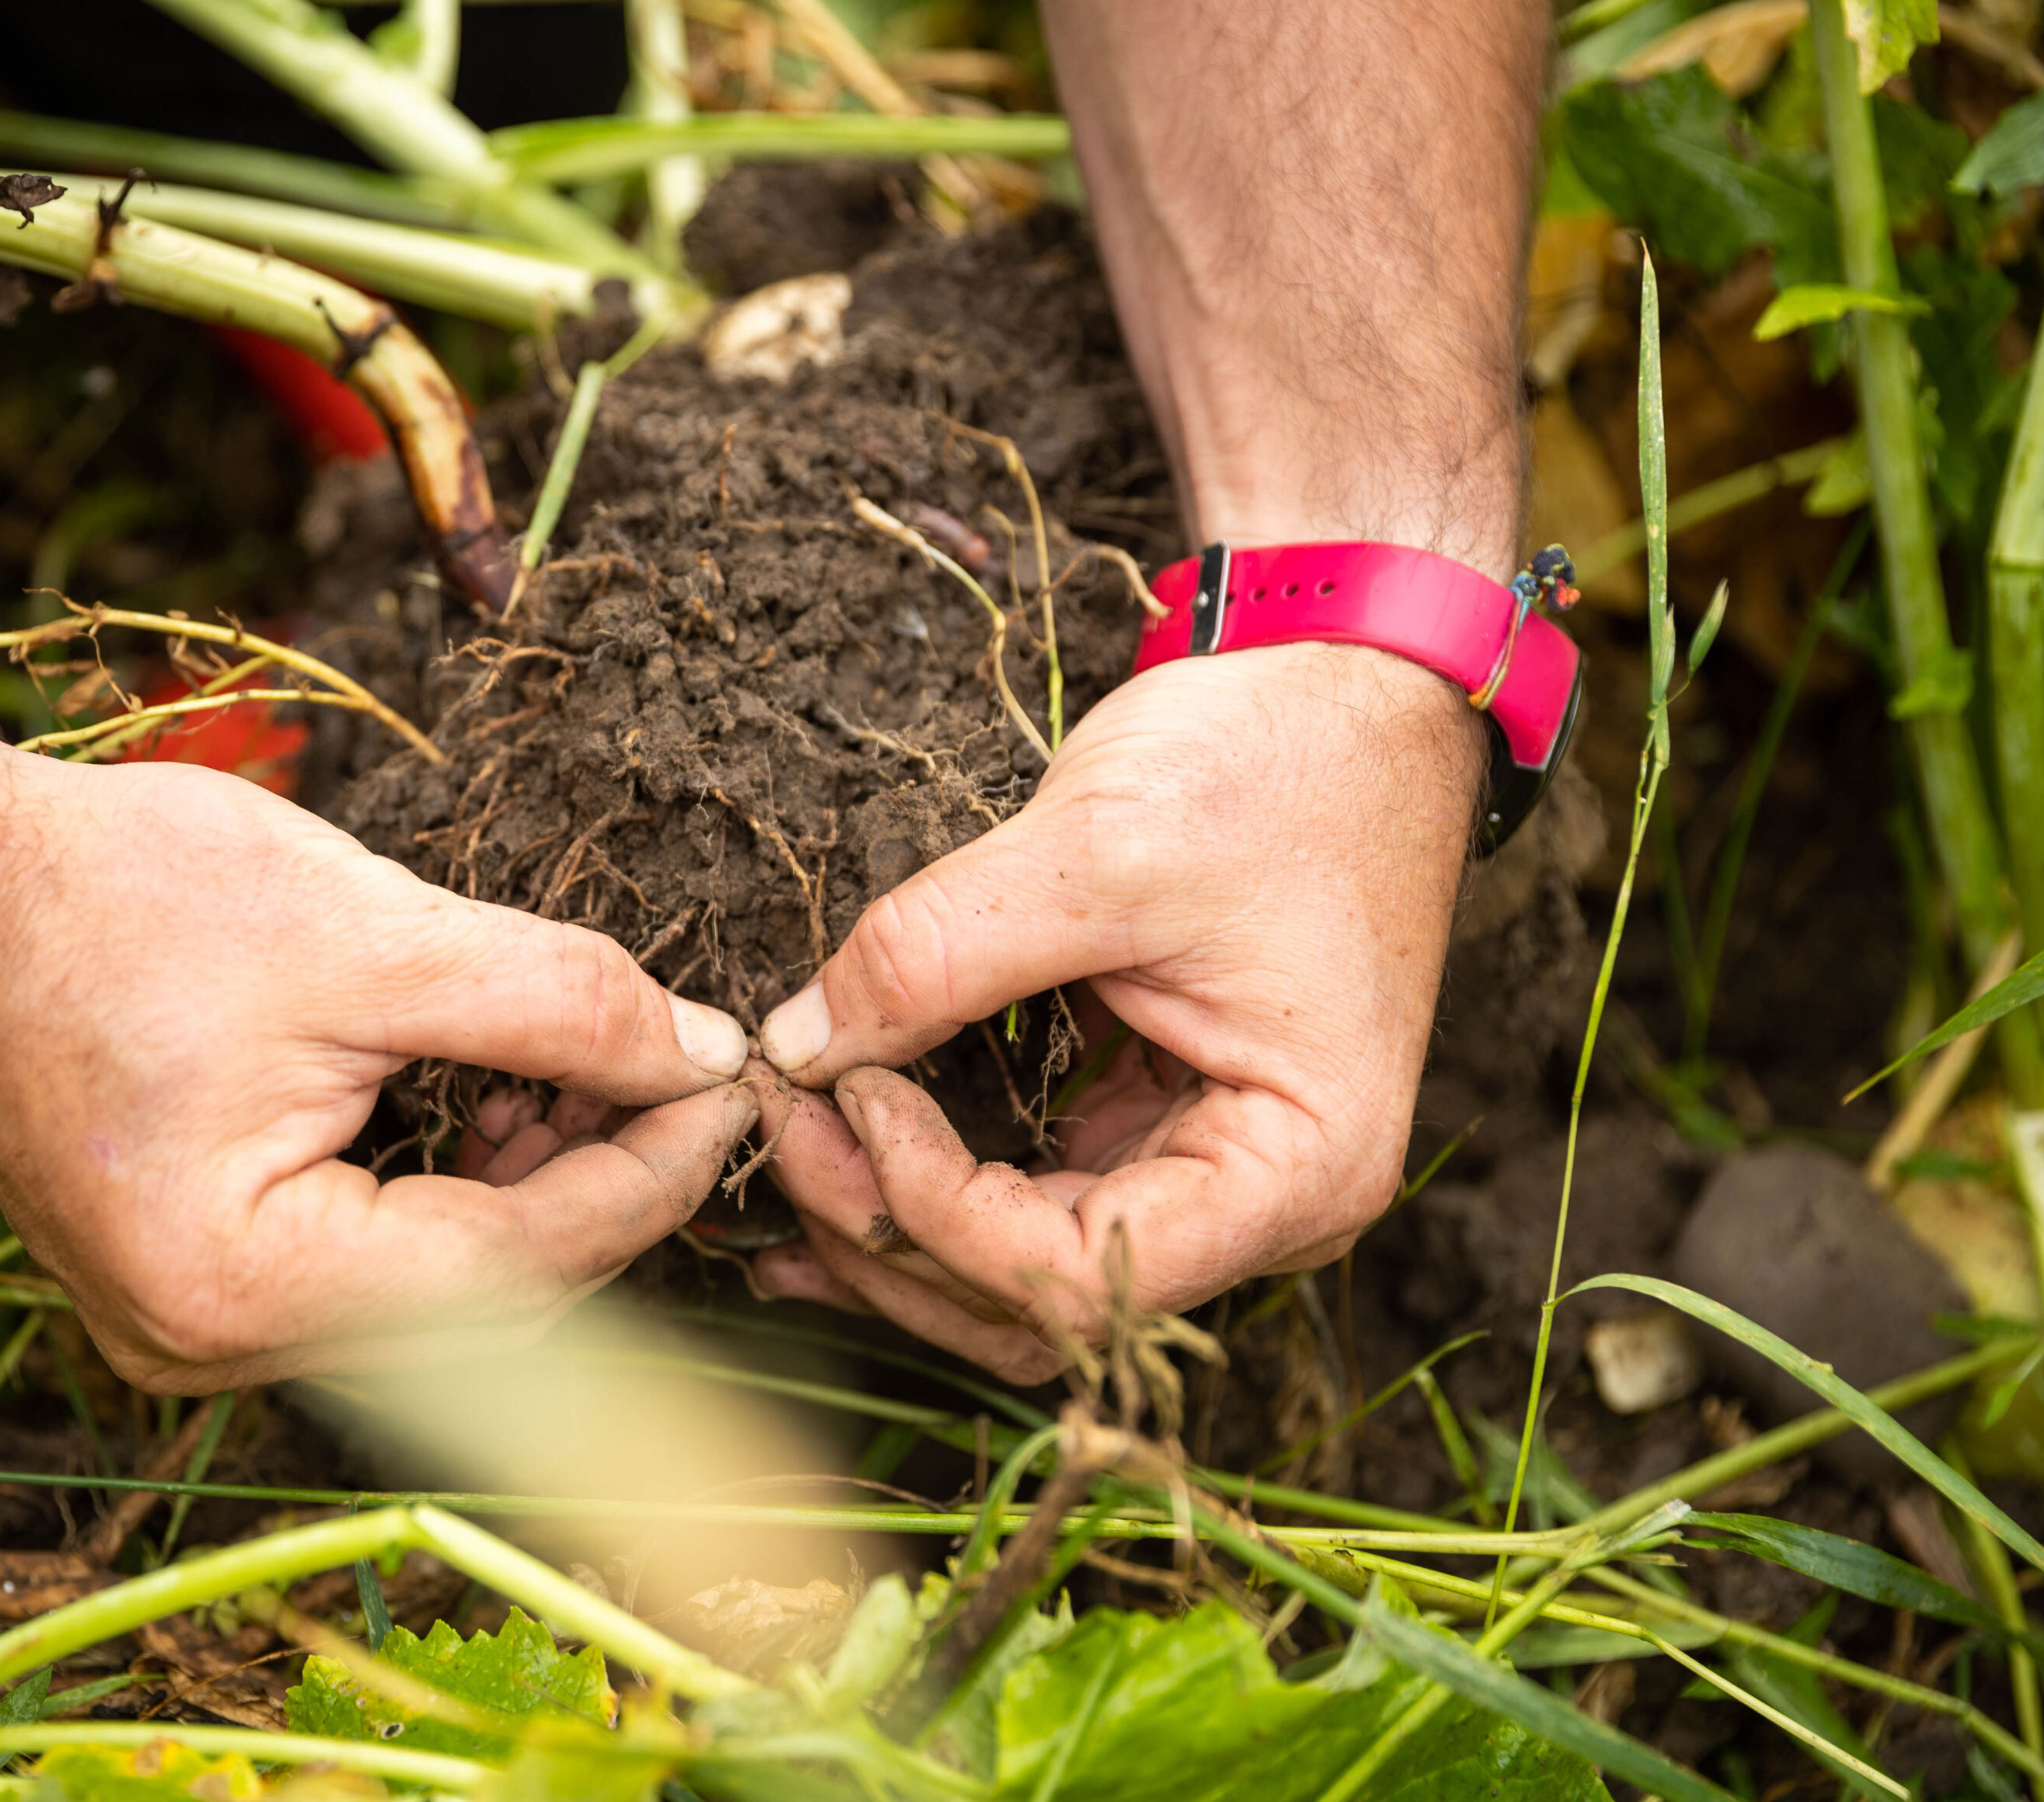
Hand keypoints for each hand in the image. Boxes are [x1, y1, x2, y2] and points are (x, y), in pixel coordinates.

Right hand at [0, 757, 757, 1392]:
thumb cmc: (115, 897)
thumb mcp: (369, 934)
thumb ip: (553, 1001)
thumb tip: (700, 1054)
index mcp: (236, 1286)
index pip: (513, 1264)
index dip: (644, 1174)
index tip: (729, 1087)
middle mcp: (207, 1344)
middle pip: (481, 1301)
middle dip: (596, 1187)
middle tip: (677, 1072)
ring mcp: (191, 1326)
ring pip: (434, 1290)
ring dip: (529, 1190)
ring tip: (583, 1070)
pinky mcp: (196, 1279)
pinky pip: (369, 1267)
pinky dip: (451, 1193)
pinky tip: (496, 1105)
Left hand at [747, 642, 1482, 1376]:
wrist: (1355, 685)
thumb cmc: (1281, 763)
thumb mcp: (1101, 848)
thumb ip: (937, 956)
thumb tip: (794, 1047)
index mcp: (1298, 1171)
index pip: (1080, 1278)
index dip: (936, 1211)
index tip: (845, 1093)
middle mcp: (1267, 1206)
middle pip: (1043, 1305)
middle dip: (892, 1233)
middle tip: (776, 1129)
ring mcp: (1209, 1169)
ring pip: (1023, 1272)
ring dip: (895, 1229)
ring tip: (781, 1159)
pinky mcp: (1155, 1120)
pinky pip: (1030, 1195)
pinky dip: (929, 1185)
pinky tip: (834, 1154)